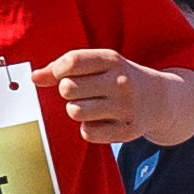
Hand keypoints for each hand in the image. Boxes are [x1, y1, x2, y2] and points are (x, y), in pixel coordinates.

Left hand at [40, 49, 168, 145]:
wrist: (159, 100)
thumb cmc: (117, 79)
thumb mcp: (98, 65)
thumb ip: (64, 68)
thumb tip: (33, 78)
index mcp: (112, 60)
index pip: (72, 61)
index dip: (58, 70)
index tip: (63, 74)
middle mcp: (121, 82)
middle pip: (68, 88)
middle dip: (67, 91)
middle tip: (81, 92)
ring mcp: (125, 108)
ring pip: (75, 111)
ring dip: (76, 110)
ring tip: (89, 107)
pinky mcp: (126, 131)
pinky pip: (87, 133)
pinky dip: (89, 129)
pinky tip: (101, 121)